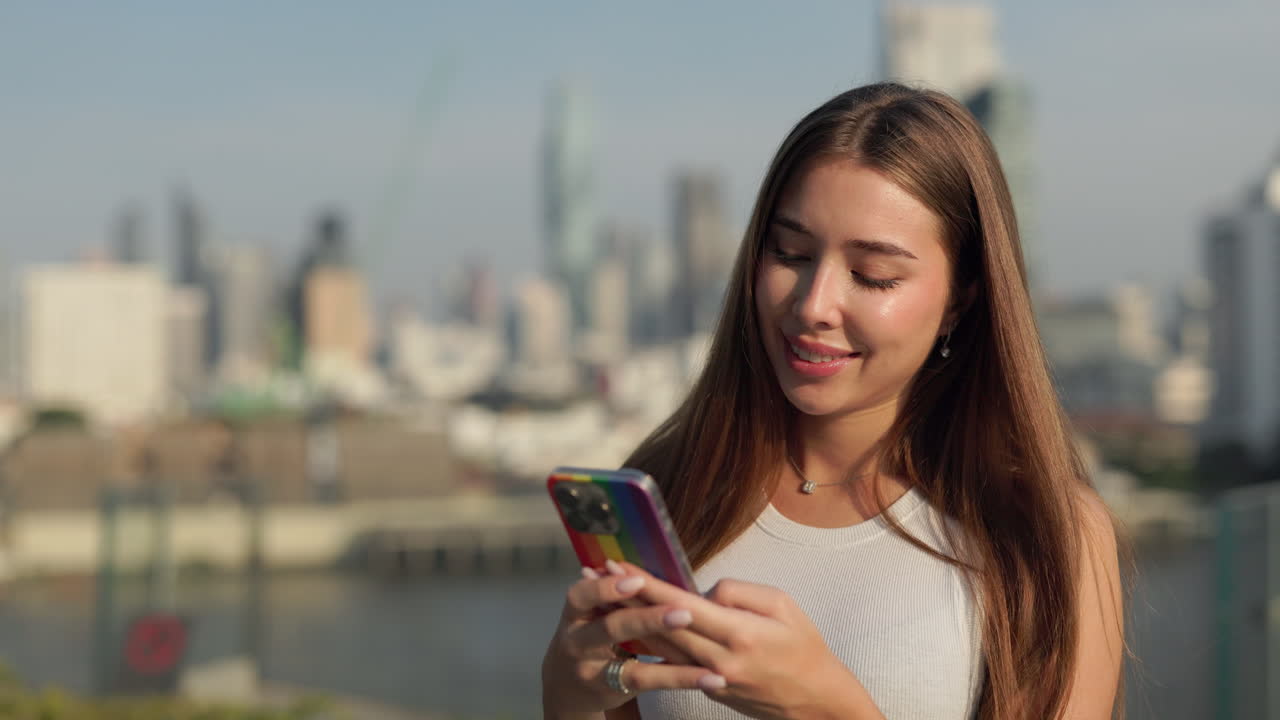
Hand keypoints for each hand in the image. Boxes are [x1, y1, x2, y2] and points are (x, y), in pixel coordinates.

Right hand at [541, 563, 722, 715]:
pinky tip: (707, 676)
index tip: (637, 579)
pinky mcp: (613, 691)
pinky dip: (680, 678)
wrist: (568, 685)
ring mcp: (594, 671)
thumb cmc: (591, 635)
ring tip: (705, 655)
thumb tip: (652, 568)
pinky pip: (650, 683)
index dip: (607, 587)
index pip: (582, 595)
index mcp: (575, 613)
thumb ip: (616, 592)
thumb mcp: (593, 611)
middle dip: (647, 618)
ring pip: (632, 664)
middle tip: (683, 611)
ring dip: (673, 662)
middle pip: (611, 628)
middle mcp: (578, 643)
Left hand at [623, 563, 878, 719]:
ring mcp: (709, 679)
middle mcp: (717, 660)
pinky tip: (627, 626)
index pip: (679, 605)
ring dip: (629, 619)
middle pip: (660, 625)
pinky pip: (671, 663)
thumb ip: (738, 592)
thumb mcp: (783, 605)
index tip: (620, 565)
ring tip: (602, 596)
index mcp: (737, 634)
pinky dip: (647, 643)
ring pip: (659, 647)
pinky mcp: (706, 689)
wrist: (815, 700)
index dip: (646, 584)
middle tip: (595, 573)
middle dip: (626, 597)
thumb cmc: (804, 647)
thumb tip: (703, 593)